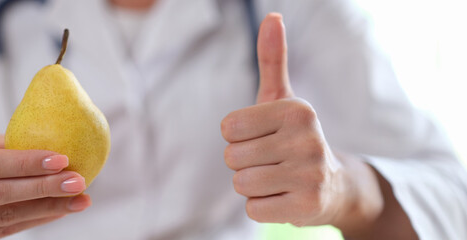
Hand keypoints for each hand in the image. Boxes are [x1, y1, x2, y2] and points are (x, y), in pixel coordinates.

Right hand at [0, 132, 90, 238]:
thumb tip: (45, 144)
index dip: (26, 163)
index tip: (60, 158)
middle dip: (43, 188)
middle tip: (78, 181)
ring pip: (3, 218)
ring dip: (46, 209)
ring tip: (78, 199)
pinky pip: (1, 232)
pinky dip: (32, 221)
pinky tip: (56, 211)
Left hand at [220, 13, 348, 226]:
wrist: (334, 185)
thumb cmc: (295, 138)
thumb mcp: (282, 99)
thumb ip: (272, 59)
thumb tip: (272, 16)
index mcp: (297, 110)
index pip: (228, 128)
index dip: (238, 137)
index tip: (263, 138)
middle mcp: (308, 139)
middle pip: (232, 158)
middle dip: (244, 163)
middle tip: (271, 161)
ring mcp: (310, 174)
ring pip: (241, 184)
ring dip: (253, 185)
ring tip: (277, 178)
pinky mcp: (307, 207)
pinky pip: (254, 208)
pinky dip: (262, 206)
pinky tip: (283, 197)